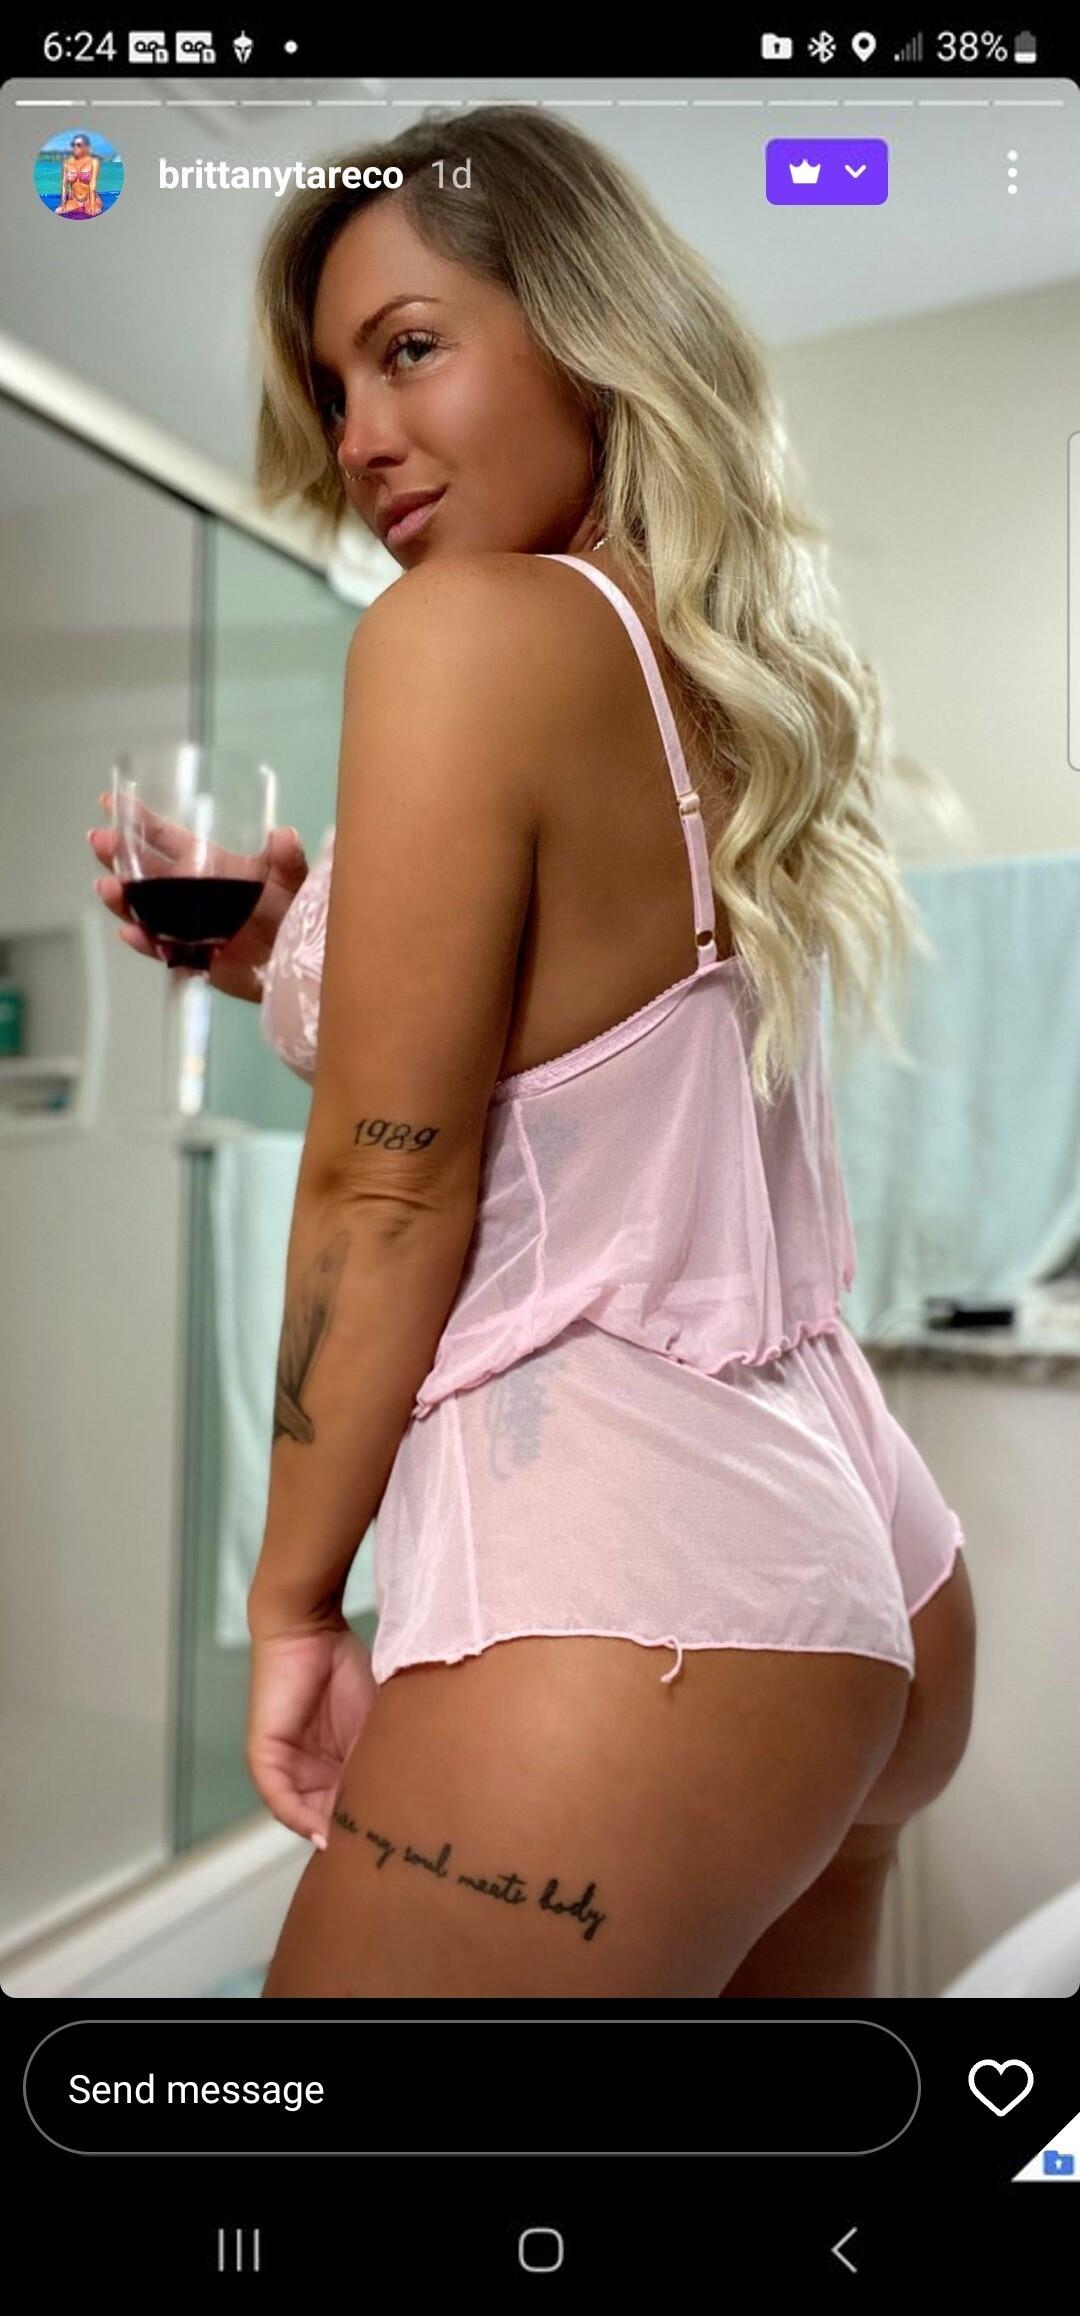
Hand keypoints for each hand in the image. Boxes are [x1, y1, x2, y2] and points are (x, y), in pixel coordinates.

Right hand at [86, 791, 309, 1003]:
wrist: (305, 964)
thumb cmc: (299, 914)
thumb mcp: (296, 881)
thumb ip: (289, 861)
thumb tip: (284, 834)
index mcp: (210, 866)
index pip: (166, 839)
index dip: (138, 821)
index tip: (109, 802)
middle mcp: (192, 894)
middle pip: (145, 873)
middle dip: (117, 856)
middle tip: (98, 841)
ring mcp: (189, 927)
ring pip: (144, 911)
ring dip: (123, 900)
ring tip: (108, 888)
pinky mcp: (195, 958)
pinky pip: (164, 951)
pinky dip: (146, 943)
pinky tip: (130, 932)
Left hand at [245, 1619, 378, 1846]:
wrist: (310, 1628)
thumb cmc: (347, 1667)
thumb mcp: (375, 1722)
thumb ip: (381, 1759)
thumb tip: (404, 1803)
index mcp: (337, 1766)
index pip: (350, 1809)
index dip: (370, 1828)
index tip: (396, 1848)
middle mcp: (310, 1771)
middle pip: (327, 1818)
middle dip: (349, 1839)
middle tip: (378, 1862)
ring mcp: (285, 1767)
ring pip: (304, 1814)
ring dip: (327, 1833)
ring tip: (356, 1851)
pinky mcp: (265, 1756)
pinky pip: (279, 1799)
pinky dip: (299, 1817)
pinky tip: (321, 1831)